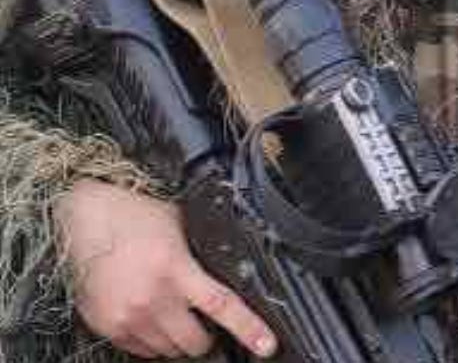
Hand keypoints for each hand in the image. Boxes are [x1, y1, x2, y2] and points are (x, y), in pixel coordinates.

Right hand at [56, 179, 278, 359]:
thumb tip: (225, 265)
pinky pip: (139, 349)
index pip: (221, 306)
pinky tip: (151, 318)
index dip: (248, 329)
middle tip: (207, 327)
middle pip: (194, 342)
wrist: (84, 218)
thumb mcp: (179, 226)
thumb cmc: (132, 216)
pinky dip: (151, 341)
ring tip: (175, 317)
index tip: (265, 345)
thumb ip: (200, 252)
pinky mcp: (107, 326)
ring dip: (178, 340)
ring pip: (167, 350)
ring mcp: (128, 316)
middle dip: (206, 339)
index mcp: (175, 270)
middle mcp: (152, 298)